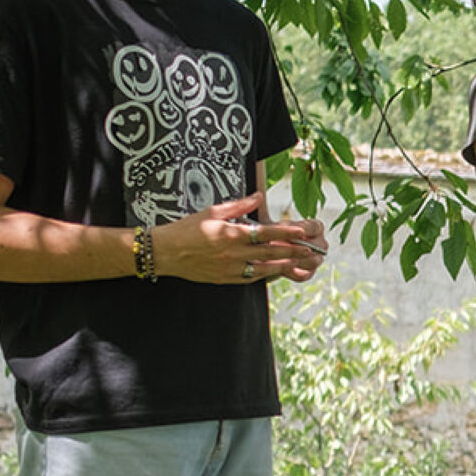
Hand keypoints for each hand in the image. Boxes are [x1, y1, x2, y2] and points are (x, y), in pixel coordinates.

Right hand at [152, 193, 323, 284]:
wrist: (165, 252)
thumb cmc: (187, 228)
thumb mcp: (212, 211)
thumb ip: (239, 205)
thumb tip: (259, 196)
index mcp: (231, 233)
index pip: (266, 233)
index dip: (286, 232)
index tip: (302, 231)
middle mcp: (233, 253)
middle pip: (270, 253)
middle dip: (293, 252)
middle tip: (311, 250)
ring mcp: (230, 269)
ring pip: (264, 270)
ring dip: (284, 266)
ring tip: (300, 263)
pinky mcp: (225, 280)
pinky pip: (251, 279)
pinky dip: (266, 276)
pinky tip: (276, 272)